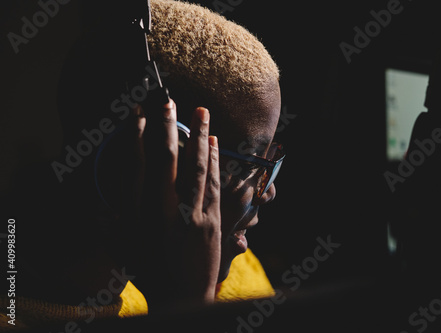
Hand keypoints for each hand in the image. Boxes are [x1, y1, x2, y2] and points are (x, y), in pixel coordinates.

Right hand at [117, 99, 220, 306]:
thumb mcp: (123, 251)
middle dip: (169, 128)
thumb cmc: (150, 273)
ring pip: (196, 168)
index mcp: (140, 216)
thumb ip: (111, 225)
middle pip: (168, 161)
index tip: (138, 115)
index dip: (137, 138)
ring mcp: (193, 214)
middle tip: (169, 101)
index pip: (137, 167)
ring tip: (202, 112)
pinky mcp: (212, 220)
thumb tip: (99, 203)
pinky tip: (216, 143)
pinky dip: (214, 161)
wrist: (184, 298)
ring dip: (200, 137)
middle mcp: (166, 211)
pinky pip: (213, 185)